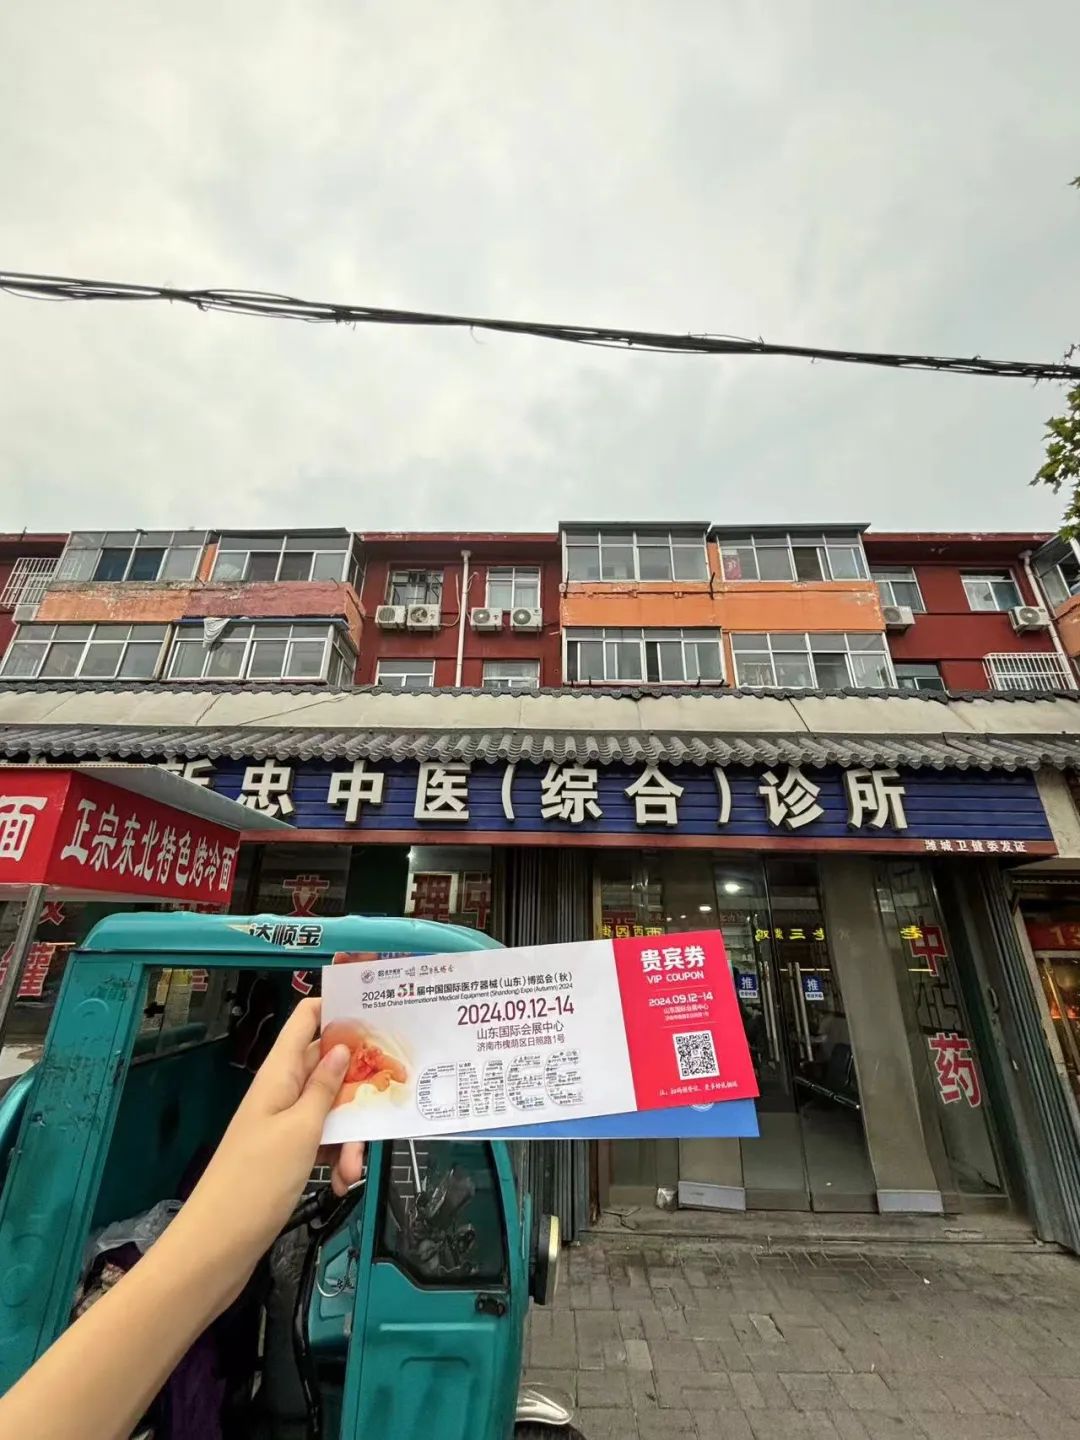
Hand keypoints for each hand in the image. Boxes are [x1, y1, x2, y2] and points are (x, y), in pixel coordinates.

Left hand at [171, 999, 364, 1293]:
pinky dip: (337, 1159)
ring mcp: (284, 1123)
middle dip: (360, 1088)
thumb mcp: (300, 1131)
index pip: (307, 1019)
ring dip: (351, 1136)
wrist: (218, 1247)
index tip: (379, 1014)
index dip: (339, 1008)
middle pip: (330, 1067)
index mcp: (279, 1074)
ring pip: (332, 1110)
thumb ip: (324, 1088)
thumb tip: (340, 1047)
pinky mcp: (288, 1154)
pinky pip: (323, 1142)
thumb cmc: (256, 1182)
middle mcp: (282, 1091)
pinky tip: (343, 1183)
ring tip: (353, 1169)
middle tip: (388, 1104)